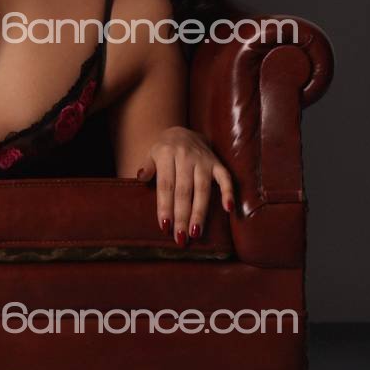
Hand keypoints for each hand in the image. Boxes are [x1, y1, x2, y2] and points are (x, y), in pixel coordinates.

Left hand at [136, 126, 234, 246]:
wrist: (183, 131)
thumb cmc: (164, 150)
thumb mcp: (150, 154)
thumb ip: (147, 166)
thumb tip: (141, 177)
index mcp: (166, 155)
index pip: (166, 186)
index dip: (165, 206)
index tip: (165, 226)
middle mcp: (186, 157)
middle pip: (184, 191)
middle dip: (182, 216)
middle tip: (180, 237)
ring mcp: (203, 160)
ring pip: (202, 189)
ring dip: (200, 212)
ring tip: (196, 232)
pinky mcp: (217, 163)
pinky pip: (225, 178)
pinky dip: (228, 192)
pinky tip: (229, 209)